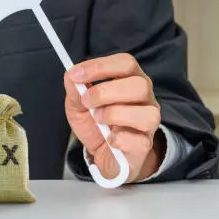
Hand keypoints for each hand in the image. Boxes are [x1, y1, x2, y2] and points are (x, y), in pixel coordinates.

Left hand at [64, 53, 165, 182]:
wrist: (104, 155)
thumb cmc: (96, 125)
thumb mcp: (79, 106)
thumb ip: (75, 91)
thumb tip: (70, 76)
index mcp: (130, 80)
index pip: (125, 63)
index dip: (100, 66)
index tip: (76, 75)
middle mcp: (145, 99)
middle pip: (139, 85)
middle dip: (105, 92)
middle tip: (86, 102)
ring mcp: (148, 122)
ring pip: (145, 113)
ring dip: (113, 114)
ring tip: (98, 119)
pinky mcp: (144, 145)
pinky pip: (139, 141)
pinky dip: (118, 139)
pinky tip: (108, 139)